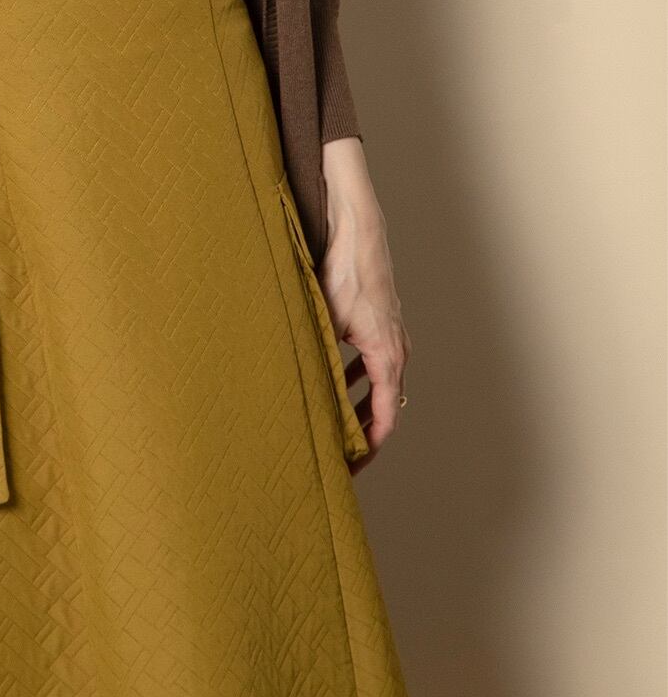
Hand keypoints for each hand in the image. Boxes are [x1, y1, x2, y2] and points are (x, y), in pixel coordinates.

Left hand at [318, 137, 413, 471]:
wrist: (355, 228)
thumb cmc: (341, 273)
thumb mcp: (323, 323)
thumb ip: (320, 361)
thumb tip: (298, 395)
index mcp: (387, 356)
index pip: (383, 418)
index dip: (367, 447)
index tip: (351, 467)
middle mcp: (397, 349)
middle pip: (384, 404)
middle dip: (362, 430)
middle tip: (340, 453)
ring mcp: (393, 333)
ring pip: (380, 382)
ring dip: (360, 403)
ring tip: (337, 423)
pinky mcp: (380, 320)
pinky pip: (374, 360)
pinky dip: (359, 377)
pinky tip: (338, 380)